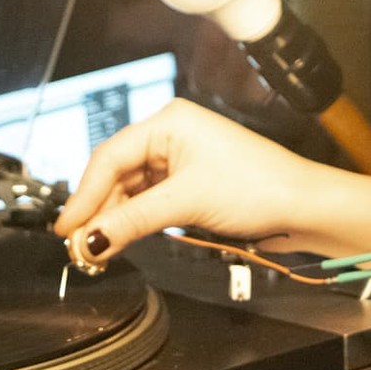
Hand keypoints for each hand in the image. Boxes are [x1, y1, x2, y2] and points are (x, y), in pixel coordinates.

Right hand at [54, 98, 370, 267]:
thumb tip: (89, 239)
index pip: (109, 157)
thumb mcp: (185, 204)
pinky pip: (150, 200)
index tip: (66, 228)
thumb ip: (131, 221)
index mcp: (169, 121)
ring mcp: (181, 159)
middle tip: (78, 246)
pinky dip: (134, 220)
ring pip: (131, 190)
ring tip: (97, 248)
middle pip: (116, 173)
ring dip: (114, 218)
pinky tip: (122, 238)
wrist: (305, 206)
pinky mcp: (191, 182)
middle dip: (97, 209)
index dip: (84, 195)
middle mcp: (171, 134)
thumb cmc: (259, 187)